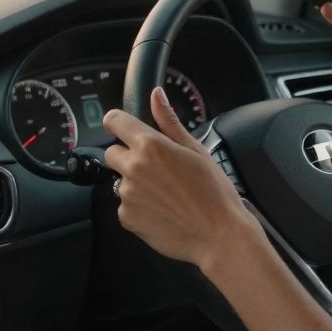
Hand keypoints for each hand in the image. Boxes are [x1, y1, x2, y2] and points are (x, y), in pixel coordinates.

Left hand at [103, 87, 260, 271]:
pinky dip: (139, 206)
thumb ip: (169, 120)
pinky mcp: (126, 218)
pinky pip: (125, 205)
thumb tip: (156, 95)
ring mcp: (127, 195)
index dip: (120, 123)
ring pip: (120, 180)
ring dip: (135, 183)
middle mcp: (133, 168)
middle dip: (128, 156)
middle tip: (157, 168)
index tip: (126, 128)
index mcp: (151, 146)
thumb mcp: (196, 149)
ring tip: (166, 193)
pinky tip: (162, 209)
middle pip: (113, 152)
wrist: (219, 235)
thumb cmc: (214, 192)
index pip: (114, 121)